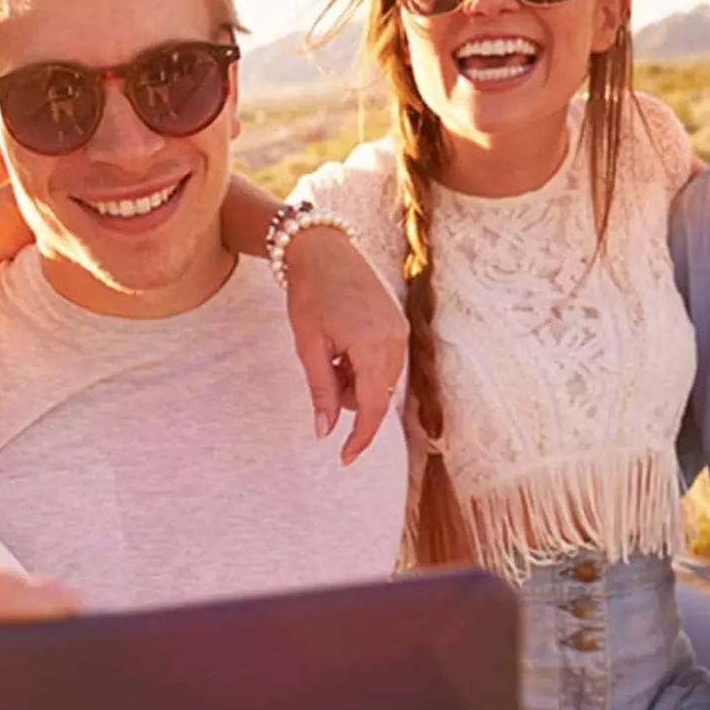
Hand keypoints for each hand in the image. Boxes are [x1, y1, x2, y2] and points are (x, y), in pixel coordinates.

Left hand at [284, 227, 408, 464]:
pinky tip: (344, 345)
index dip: (359, 437)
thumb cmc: (309, 294)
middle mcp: (394, 340)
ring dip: (356, 381)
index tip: (345, 458)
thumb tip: (325, 431)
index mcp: (372, 345)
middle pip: (377, 395)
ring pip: (381, 380)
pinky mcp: (397, 323)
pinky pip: (385, 361)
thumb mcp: (309, 346)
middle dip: (350, 398)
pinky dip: (364, 365)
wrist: (321, 250)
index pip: (371, 407)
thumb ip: (322, 390)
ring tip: (331, 351)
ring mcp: (399, 330)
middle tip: (324, 369)